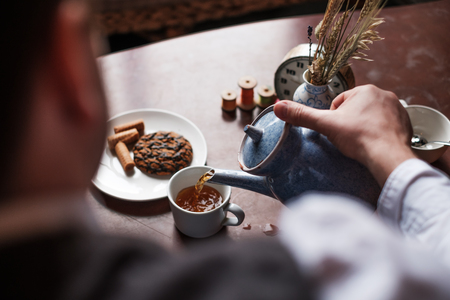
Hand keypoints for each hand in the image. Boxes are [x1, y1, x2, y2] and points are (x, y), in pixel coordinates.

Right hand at [274, 85, 416, 185]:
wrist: (389, 156)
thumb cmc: (358, 138)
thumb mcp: (326, 125)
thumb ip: (301, 115)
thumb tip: (278, 107)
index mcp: (364, 90)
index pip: (340, 103)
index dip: (334, 119)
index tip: (338, 132)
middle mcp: (383, 94)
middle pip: (356, 109)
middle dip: (350, 123)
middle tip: (349, 139)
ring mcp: (397, 108)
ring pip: (371, 117)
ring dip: (365, 128)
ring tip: (362, 143)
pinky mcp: (406, 122)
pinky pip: (386, 126)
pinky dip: (380, 134)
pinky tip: (375, 145)